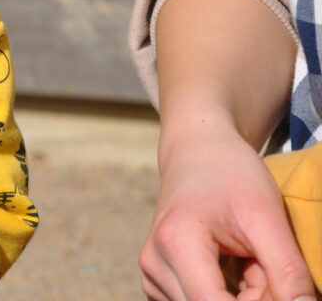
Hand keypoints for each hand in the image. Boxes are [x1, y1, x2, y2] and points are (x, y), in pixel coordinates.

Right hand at [139, 124, 313, 300]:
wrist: (197, 153)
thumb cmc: (231, 175)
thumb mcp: (267, 217)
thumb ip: (287, 271)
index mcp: (175, 243)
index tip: (284, 290)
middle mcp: (154, 263)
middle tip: (266, 265)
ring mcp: (152, 273)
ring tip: (250, 263)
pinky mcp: (157, 279)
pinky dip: (226, 298)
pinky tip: (234, 270)